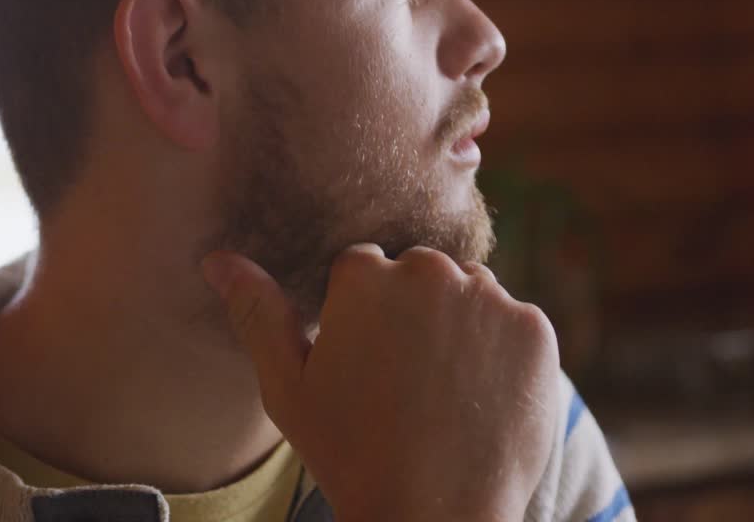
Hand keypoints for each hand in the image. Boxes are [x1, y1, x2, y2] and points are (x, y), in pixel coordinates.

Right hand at [203, 244, 559, 521]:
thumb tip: (218, 257)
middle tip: (408, 382)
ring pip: (471, 293)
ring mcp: (489, 299)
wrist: (435, 515)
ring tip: (445, 391)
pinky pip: (515, 323)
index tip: (368, 367)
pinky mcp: (535, 329)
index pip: (366, 270)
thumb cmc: (351, 453)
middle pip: (422, 273)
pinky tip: (482, 397)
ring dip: (462, 325)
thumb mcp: (289, 389)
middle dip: (415, 312)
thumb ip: (258, 313)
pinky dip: (503, 352)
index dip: (364, 321)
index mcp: (364, 276)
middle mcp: (430, 271)